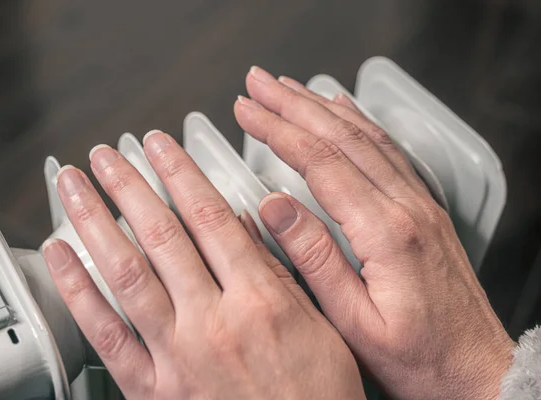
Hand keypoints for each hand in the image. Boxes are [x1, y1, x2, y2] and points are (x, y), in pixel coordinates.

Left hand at [42, 132, 365, 398]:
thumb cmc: (316, 398)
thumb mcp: (323, 327)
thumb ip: (283, 272)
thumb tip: (251, 224)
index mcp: (260, 301)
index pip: (211, 218)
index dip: (181, 173)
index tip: (162, 146)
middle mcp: (213, 322)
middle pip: (162, 235)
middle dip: (131, 186)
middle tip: (109, 154)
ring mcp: (176, 355)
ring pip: (126, 273)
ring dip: (95, 222)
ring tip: (75, 186)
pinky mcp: (151, 388)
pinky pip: (105, 334)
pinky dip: (77, 290)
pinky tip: (62, 256)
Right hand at [234, 66, 513, 399]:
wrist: (475, 369)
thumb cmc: (417, 357)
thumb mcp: (354, 323)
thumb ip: (314, 259)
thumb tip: (275, 208)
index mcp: (386, 232)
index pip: (320, 163)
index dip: (278, 131)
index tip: (247, 111)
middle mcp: (406, 206)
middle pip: (341, 137)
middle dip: (293, 104)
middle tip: (257, 83)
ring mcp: (419, 203)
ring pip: (365, 136)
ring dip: (321, 106)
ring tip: (288, 87)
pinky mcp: (424, 209)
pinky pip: (389, 150)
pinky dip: (360, 122)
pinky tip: (343, 109)